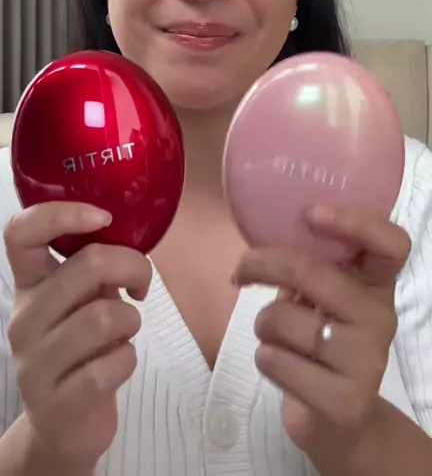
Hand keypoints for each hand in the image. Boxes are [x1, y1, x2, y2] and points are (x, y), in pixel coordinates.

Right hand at [4, 202, 151, 471]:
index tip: (103, 216)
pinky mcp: (57, 402)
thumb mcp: (82, 302)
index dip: (62, 214)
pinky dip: (128, 358)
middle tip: (141, 285)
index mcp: (28, 285)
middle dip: (134, 266)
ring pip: (105, 315)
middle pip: (88, 265)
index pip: (21, 232)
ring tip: (126, 331)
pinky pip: (111, 364)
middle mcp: (24, 318)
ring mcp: (35, 362)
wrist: (64, 428)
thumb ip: (95, 269)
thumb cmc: (82, 349)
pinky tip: (118, 363)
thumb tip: (130, 236)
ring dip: (132, 320)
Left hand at [233, 204, 410, 466]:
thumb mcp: (322, 297)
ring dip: (263, 325)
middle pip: (313, 273)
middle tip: (242, 269)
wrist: (341, 422)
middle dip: (263, 264)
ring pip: (285, 321)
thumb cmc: (320, 342)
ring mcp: (366, 361)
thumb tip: (260, 229)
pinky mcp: (345, 401)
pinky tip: (281, 367)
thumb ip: (309, 264)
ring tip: (276, 337)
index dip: (355, 221)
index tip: (310, 212)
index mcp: (376, 283)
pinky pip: (276, 361)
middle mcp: (380, 317)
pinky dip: (265, 359)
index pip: (392, 243)